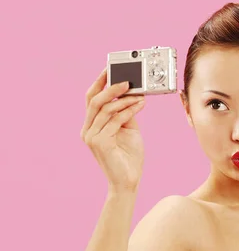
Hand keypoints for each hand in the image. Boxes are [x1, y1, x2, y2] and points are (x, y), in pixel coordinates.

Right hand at [80, 68, 145, 191]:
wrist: (129, 181)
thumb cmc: (129, 156)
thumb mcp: (127, 128)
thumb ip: (124, 111)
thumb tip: (129, 92)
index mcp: (91, 125)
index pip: (91, 99)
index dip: (99, 82)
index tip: (109, 69)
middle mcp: (87, 130)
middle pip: (94, 101)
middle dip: (111, 87)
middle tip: (128, 80)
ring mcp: (91, 137)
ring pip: (105, 109)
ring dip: (125, 100)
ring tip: (139, 95)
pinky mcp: (100, 143)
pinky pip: (114, 120)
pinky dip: (128, 110)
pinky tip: (139, 105)